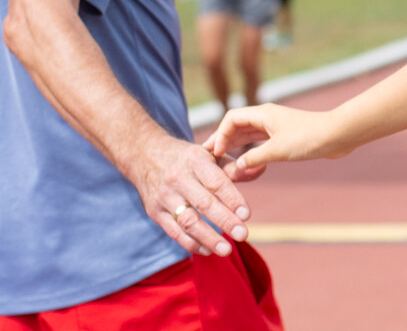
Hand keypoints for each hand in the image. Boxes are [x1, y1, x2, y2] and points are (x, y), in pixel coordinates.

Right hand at [128, 134, 252, 256]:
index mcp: (195, 161)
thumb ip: (234, 168)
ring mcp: (164, 197)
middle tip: (243, 235)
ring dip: (208, 238)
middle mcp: (178, 179)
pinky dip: (191, 243)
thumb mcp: (209, 155)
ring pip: (188, 221)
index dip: (232, 199)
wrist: (144, 155)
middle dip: (225, 221)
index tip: (247, 215)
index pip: (216, 182)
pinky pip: (174, 231)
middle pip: (204, 203)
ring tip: (227, 250)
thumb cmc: (187, 158)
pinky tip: (207, 250)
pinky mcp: (154, 212)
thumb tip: (262, 170)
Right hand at [206, 103, 345, 174]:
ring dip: (236, 146)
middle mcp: (267, 117)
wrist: (338, 136)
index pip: (231, 118)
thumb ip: (253, 159)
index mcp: (263, 114)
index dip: (220, 135)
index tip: (216, 153)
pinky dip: (250, 150)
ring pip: (249, 135)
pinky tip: (245, 160)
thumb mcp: (277, 150)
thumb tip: (236, 168)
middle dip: (224, 140)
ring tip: (222, 160)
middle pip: (238, 126)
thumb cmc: (308, 138)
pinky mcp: (285, 136)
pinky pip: (260, 142)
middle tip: (209, 157)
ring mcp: (276, 126)